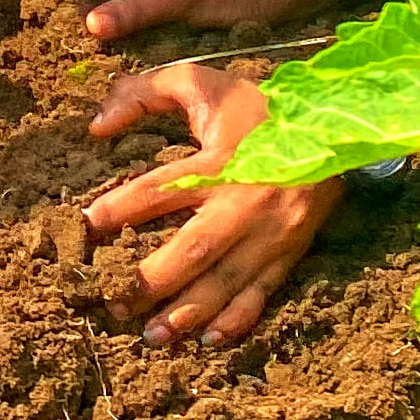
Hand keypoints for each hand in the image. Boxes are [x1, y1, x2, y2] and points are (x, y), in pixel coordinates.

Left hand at [81, 57, 342, 347]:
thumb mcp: (201, 81)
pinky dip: (237, 320)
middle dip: (149, 280)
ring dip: (186, 312)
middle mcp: (244, 202)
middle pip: (192, 250)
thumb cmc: (256, 108)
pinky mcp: (290, 252)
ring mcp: (270, 233)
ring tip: (151, 335)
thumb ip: (146, 92)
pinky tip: (209, 339)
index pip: (158, 190)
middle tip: (112, 300)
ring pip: (225, 281)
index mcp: (219, 161)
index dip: (116, 209)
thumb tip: (97, 127)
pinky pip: (262, 293)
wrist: (336, 128)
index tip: (84, 228)